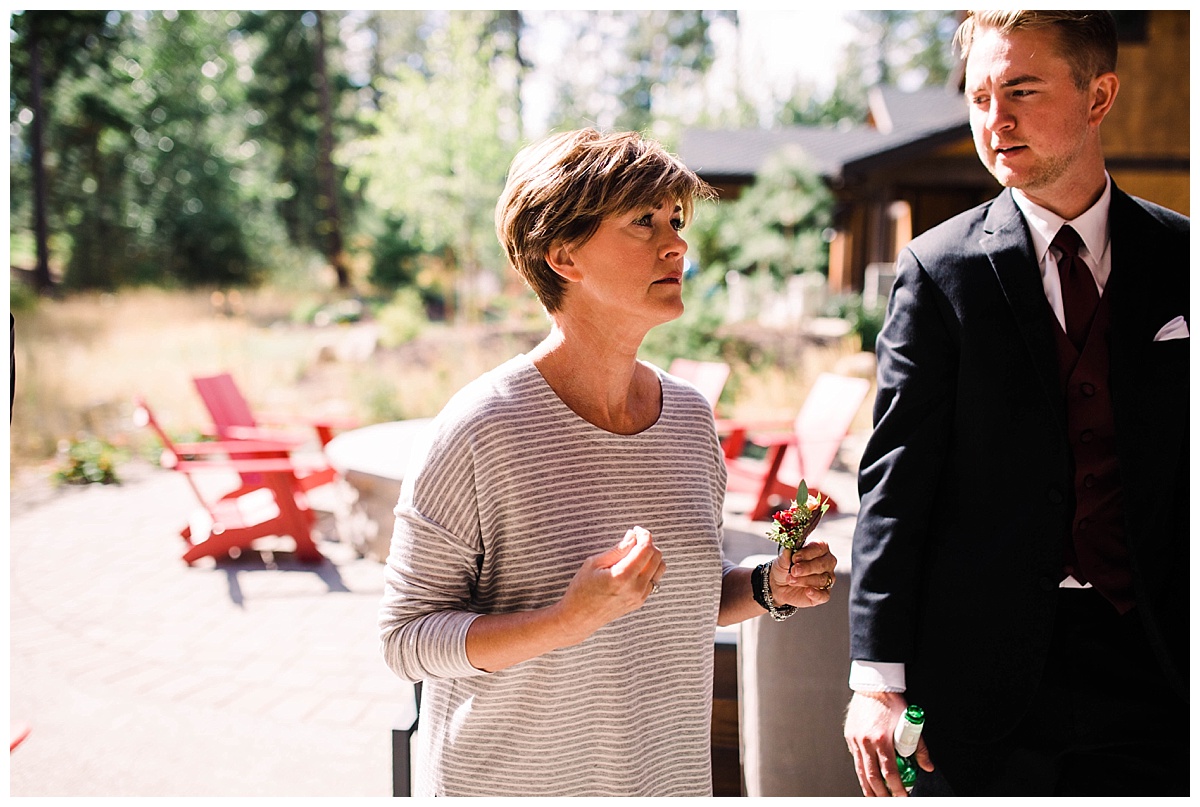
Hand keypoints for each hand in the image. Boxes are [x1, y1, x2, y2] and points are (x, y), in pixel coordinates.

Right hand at [555, 526, 664, 641]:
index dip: (644, 535)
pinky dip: (650, 568)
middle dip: (648, 543)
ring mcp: (640, 596)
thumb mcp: (594, 563)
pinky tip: (635, 566)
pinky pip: (655, 579)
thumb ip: (617, 549)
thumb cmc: (581, 589)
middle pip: (657, 557)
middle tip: (634, 538)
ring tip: (635, 552)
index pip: (646, 549)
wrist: (579, 617)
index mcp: (622, 576)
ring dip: (652, 556)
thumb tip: (633, 537)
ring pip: (660, 568)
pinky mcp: (640, 601)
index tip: (636, 530)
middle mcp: (635, 588)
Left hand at [768, 540, 836, 608]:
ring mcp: (827, 579)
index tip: (795, 557)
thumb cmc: (785, 568)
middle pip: (823, 564)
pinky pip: (824, 595)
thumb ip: (786, 555)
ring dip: (805, 580)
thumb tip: (787, 550)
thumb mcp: (782, 560)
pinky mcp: (823, 594)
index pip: (819, 547)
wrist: (779, 585)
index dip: (807, 553)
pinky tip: (807, 591)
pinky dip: (816, 593)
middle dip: (807, 567)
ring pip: (822, 579)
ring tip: (791, 580)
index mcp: (819, 549)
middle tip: (794, 570)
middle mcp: (826, 563)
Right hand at [844, 691, 933, 796]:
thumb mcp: (910, 724)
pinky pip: (856, 759)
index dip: (896, 789)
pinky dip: (861, 772)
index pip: (890, 773)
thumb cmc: (892, 702)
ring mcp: (855, 739)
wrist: (874, 685)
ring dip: (868, 788)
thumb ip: (919, 748)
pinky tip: (867, 779)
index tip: (902, 796)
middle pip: (873, 777)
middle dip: (882, 794)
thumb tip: (926, 766)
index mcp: (882, 739)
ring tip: (875, 797)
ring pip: (860, 771)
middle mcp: (866, 741)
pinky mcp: (850, 736)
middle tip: (889, 800)